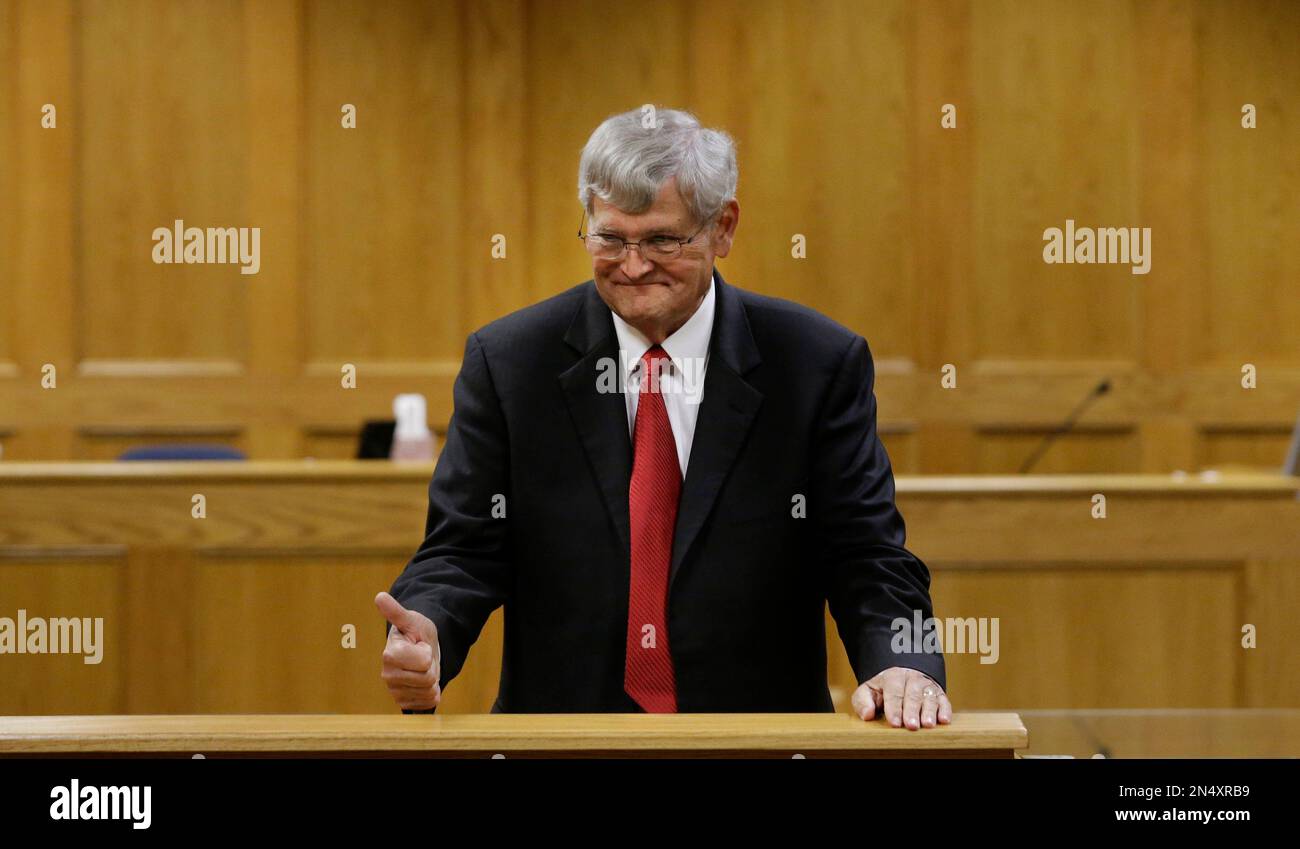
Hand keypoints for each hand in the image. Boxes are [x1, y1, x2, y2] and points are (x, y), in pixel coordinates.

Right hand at [375, 591, 441, 709]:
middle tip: (422, 656)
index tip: (419, 645)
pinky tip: (423, 681)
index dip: (427, 652)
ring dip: (432, 679)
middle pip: (428, 679)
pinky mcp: (403, 702)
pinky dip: (432, 693)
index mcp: (389, 654)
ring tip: (422, 667)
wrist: (420, 648)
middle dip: (431, 666)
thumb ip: (396, 612)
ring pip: (429, 692)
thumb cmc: (415, 631)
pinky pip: (427, 703)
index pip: (424, 662)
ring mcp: (394, 691)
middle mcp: (387, 675)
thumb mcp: (411, 620)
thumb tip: (379, 596)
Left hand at [851, 667, 951, 729]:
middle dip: (912, 711)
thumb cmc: (883, 689)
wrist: (903, 674)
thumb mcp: (868, 691)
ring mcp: (927, 686)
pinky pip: (944, 700)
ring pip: (929, 697)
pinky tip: (944, 720)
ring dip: (929, 711)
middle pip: (913, 695)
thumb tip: (867, 715)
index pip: (893, 692)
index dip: (894, 708)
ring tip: (928, 724)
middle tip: (911, 726)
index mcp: (893, 677)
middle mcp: (912, 679)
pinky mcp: (939, 694)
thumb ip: (863, 701)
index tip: (894, 722)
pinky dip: (945, 710)